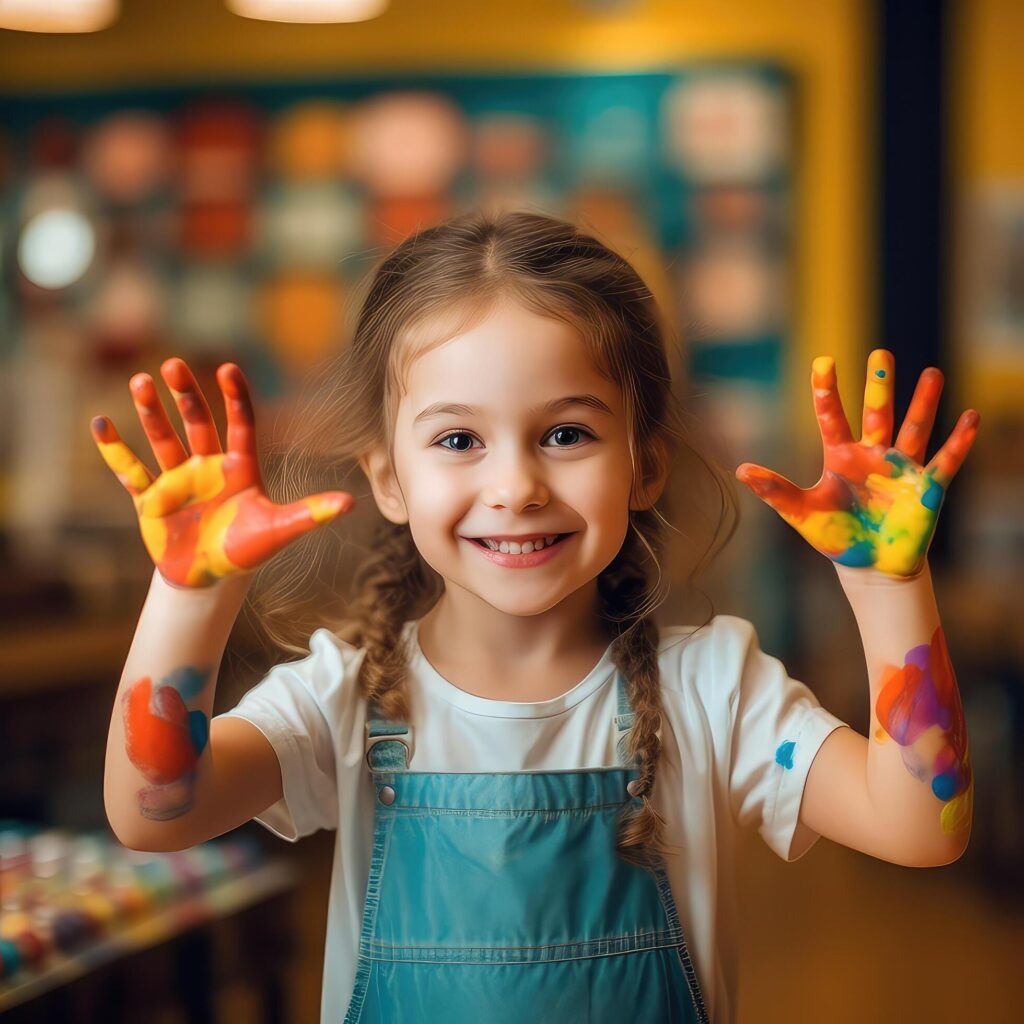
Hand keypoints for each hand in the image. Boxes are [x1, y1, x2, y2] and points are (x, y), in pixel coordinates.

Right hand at [91, 357, 354, 587]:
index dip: (235, 398)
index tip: (228, 369)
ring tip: (140, 383)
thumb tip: (352, 502)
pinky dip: (115, 449)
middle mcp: (207, 467)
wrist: (209, 580)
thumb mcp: (279, 530)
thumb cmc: (246, 552)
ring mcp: (177, 480)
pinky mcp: (150, 499)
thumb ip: (311, 513)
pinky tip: (101, 424)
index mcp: (239, 468)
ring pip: (163, 439)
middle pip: (197, 422)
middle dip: (185, 395)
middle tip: (172, 366)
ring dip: (151, 413)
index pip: (240, 425)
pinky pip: (130, 470)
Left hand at [735, 349, 979, 577]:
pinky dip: (959, 441)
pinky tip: (971, 416)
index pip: (831, 417)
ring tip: (932, 372)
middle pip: (876, 413)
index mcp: (841, 457)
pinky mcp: (927, 488)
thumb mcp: (802, 513)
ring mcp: (901, 469)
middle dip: (879, 385)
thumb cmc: (838, 536)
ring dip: (923, 403)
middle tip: (881, 353)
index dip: (827, 391)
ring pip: (913, 428)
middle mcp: (873, 455)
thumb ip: (775, 490)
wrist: (872, 568)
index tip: (824, 360)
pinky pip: (945, 461)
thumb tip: (739, 469)